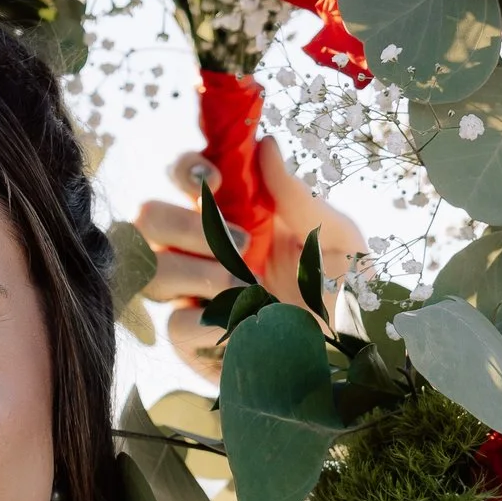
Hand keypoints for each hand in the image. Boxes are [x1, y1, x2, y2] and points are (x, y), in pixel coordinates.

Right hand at [135, 149, 363, 383]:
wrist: (352, 355)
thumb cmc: (345, 290)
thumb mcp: (335, 237)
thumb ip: (297, 195)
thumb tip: (264, 145)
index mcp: (234, 215)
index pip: (187, 178)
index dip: (188, 171)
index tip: (217, 180)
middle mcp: (203, 251)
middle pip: (149, 219)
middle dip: (184, 223)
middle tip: (240, 241)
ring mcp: (192, 295)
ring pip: (153, 270)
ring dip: (199, 271)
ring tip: (249, 286)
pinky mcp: (192, 342)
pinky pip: (175, 325)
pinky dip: (212, 319)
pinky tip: (247, 321)